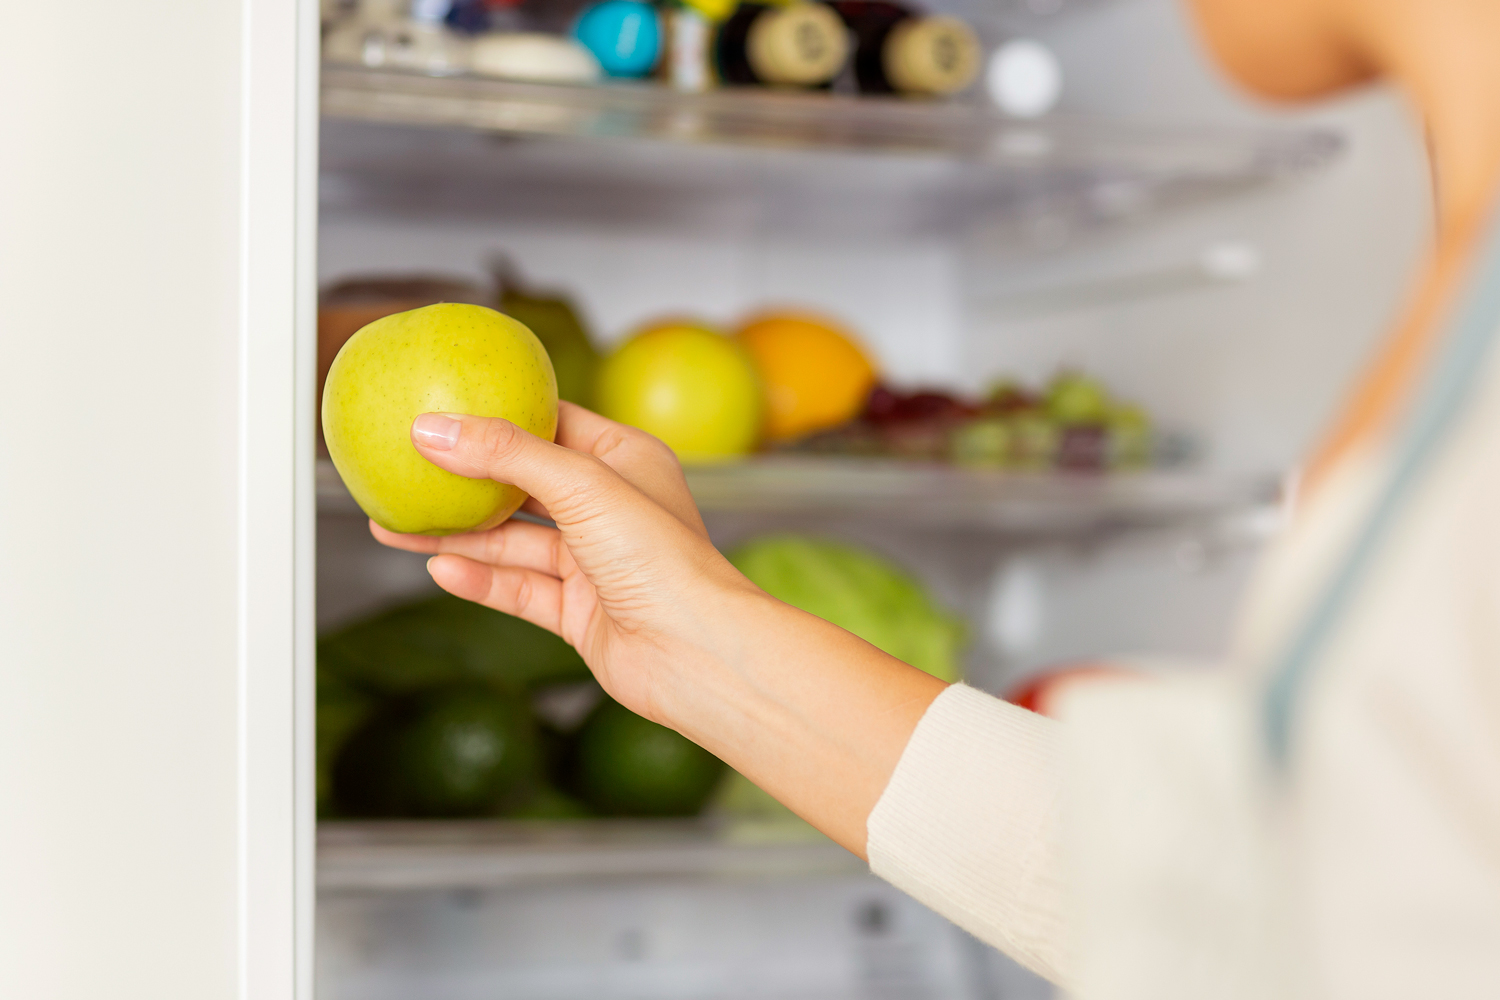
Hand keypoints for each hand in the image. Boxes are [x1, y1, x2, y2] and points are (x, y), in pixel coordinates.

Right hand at [371, 402, 750, 724]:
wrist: (697, 654)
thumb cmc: (664, 559)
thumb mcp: (581, 484)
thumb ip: (506, 454)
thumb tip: (432, 428)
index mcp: (625, 461)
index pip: (552, 423)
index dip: (497, 415)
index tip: (439, 408)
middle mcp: (610, 509)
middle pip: (522, 485)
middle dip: (462, 481)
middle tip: (403, 470)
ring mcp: (594, 563)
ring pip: (512, 543)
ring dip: (456, 536)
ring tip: (391, 528)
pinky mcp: (581, 613)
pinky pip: (518, 590)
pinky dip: (480, 581)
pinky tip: (439, 569)